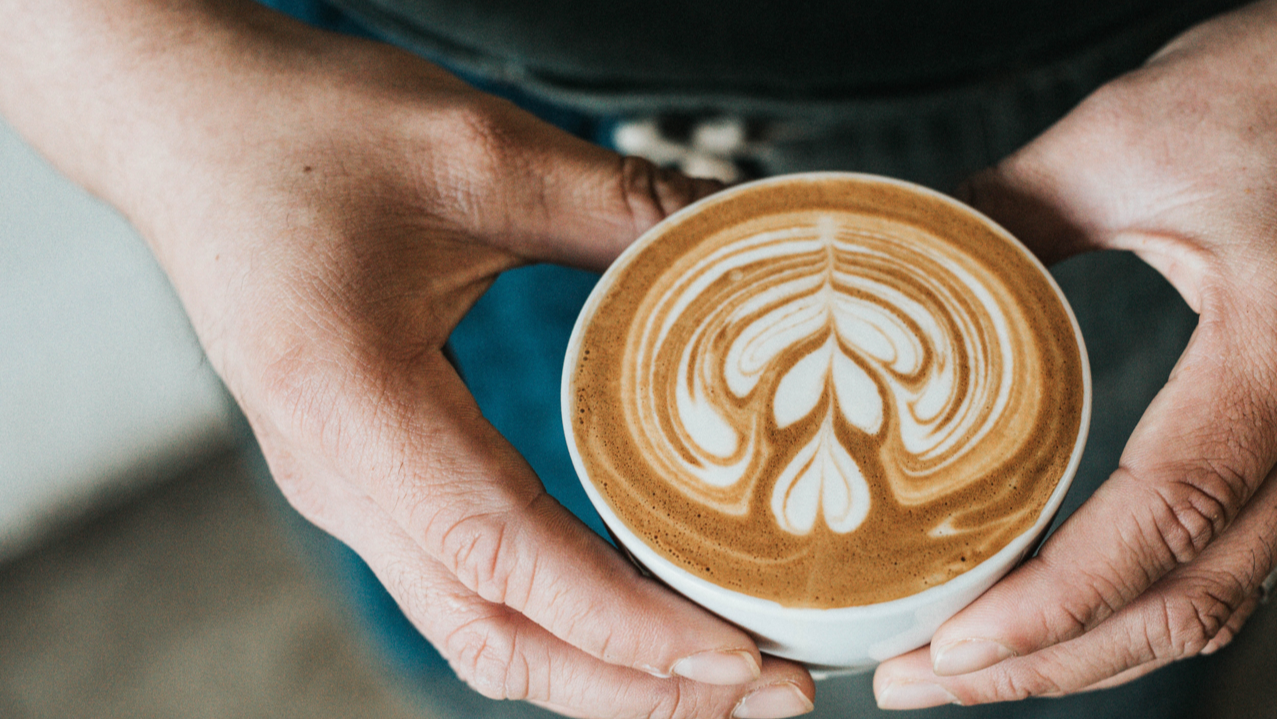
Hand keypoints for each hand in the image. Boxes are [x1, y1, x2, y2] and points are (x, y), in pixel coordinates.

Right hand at [0, 2, 815, 716]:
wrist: (180, 127)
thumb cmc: (301, 130)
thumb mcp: (477, 150)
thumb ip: (619, 206)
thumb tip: (751, 238)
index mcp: (350, 405)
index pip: (504, 558)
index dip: (626, 626)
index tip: (737, 655)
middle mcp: (337, 478)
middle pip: (494, 639)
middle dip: (634, 690)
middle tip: (770, 690)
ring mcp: (345, 490)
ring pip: (479, 632)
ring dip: (601, 673)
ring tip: (722, 674)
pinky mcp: (363, 478)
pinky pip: (466, 587)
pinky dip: (561, 623)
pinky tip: (639, 610)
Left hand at [875, 0, 1276, 706]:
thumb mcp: (1122, 136)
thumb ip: (1001, 211)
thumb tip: (894, 269)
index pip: (1171, 515)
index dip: (1057, 599)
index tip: (953, 643)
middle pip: (1194, 596)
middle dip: (1052, 663)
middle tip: (921, 683)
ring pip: (1219, 597)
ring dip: (1092, 651)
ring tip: (970, 671)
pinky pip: (1233, 556)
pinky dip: (1139, 608)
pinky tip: (1060, 616)